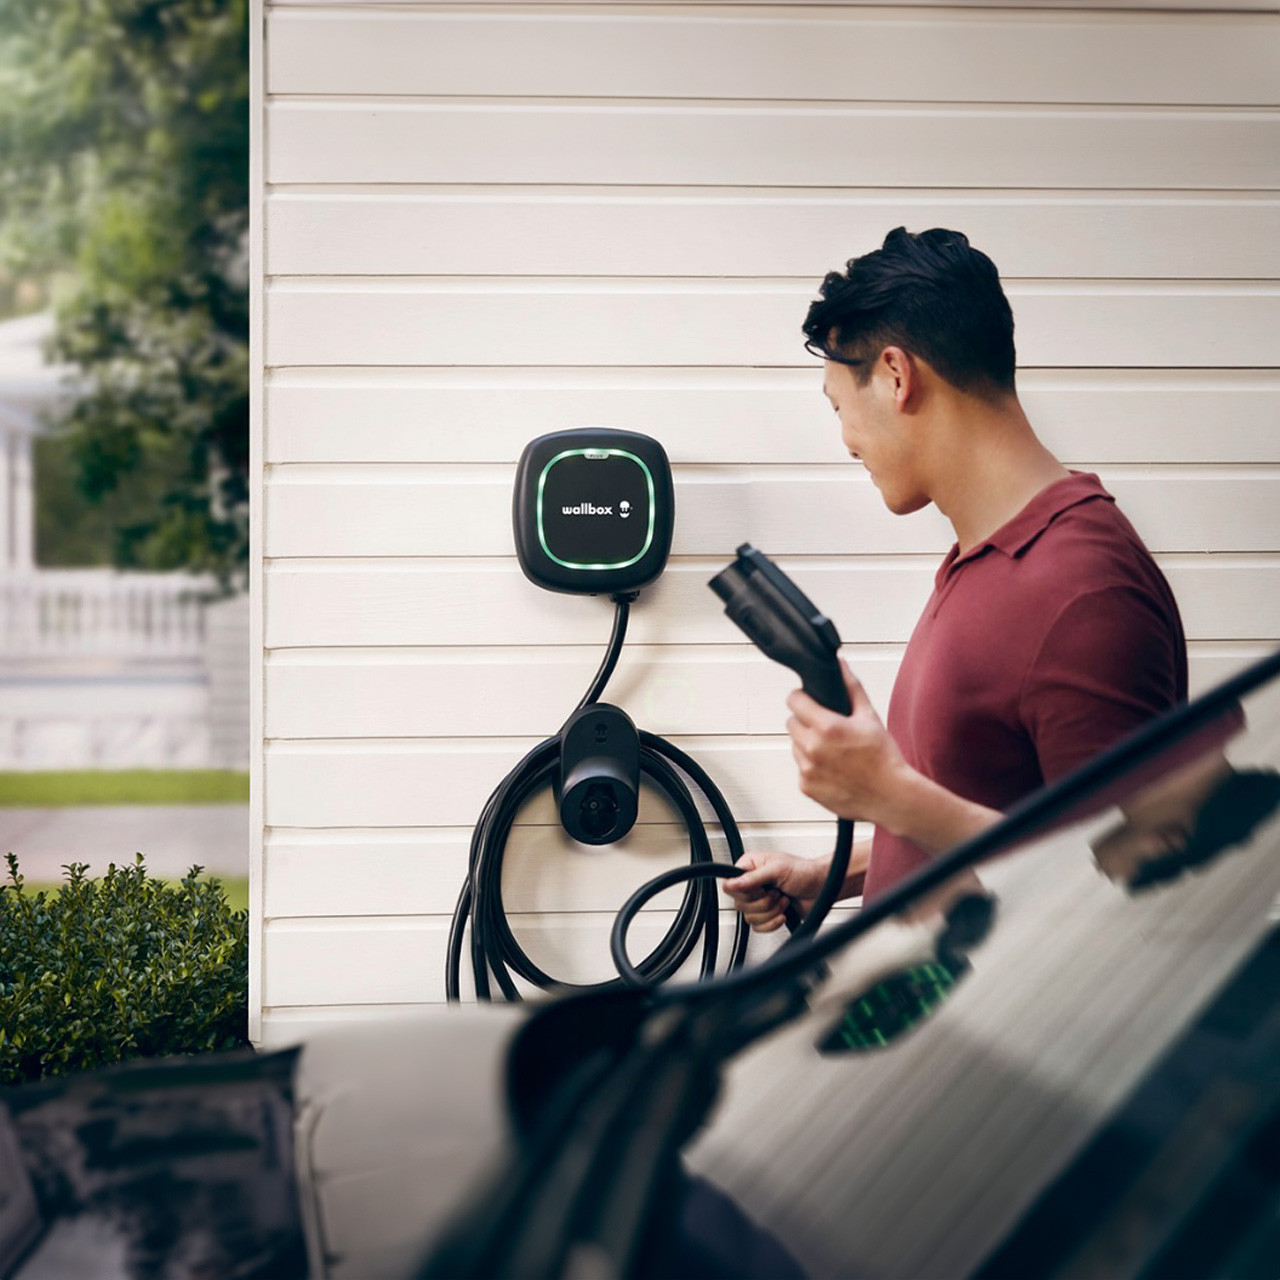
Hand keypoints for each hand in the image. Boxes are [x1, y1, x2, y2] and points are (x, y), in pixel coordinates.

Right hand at [721, 851, 827, 932]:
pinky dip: (773, 923)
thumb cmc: (804, 872)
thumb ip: (752, 878)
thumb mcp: (777, 870)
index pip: (730, 885)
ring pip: (749, 917)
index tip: (759, 889)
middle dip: (763, 902)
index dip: (743, 892)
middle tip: (776, 892)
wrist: (821, 888)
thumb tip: (732, 883)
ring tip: (783, 900)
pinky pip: (758, 927)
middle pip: (739, 904)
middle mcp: (752, 884)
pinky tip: (783, 913)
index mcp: (750, 867)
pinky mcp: (767, 915)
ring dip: (771, 912)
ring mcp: (759, 901)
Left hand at [789, 660, 1002, 853]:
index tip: (811, 702)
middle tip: (828, 728)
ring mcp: (807, 770)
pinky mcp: (807, 787)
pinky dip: (812, 766)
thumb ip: (850, 687)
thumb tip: (838, 664)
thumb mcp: (869, 716)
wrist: (891, 796)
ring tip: (833, 751)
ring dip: (808, 744)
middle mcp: (812, 748)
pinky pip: (801, 768)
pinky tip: (833, 768)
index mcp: (826, 727)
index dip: (802, 698)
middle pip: (792, 722)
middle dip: (806, 721)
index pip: (794, 700)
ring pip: (795, 745)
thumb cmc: (883, 756)